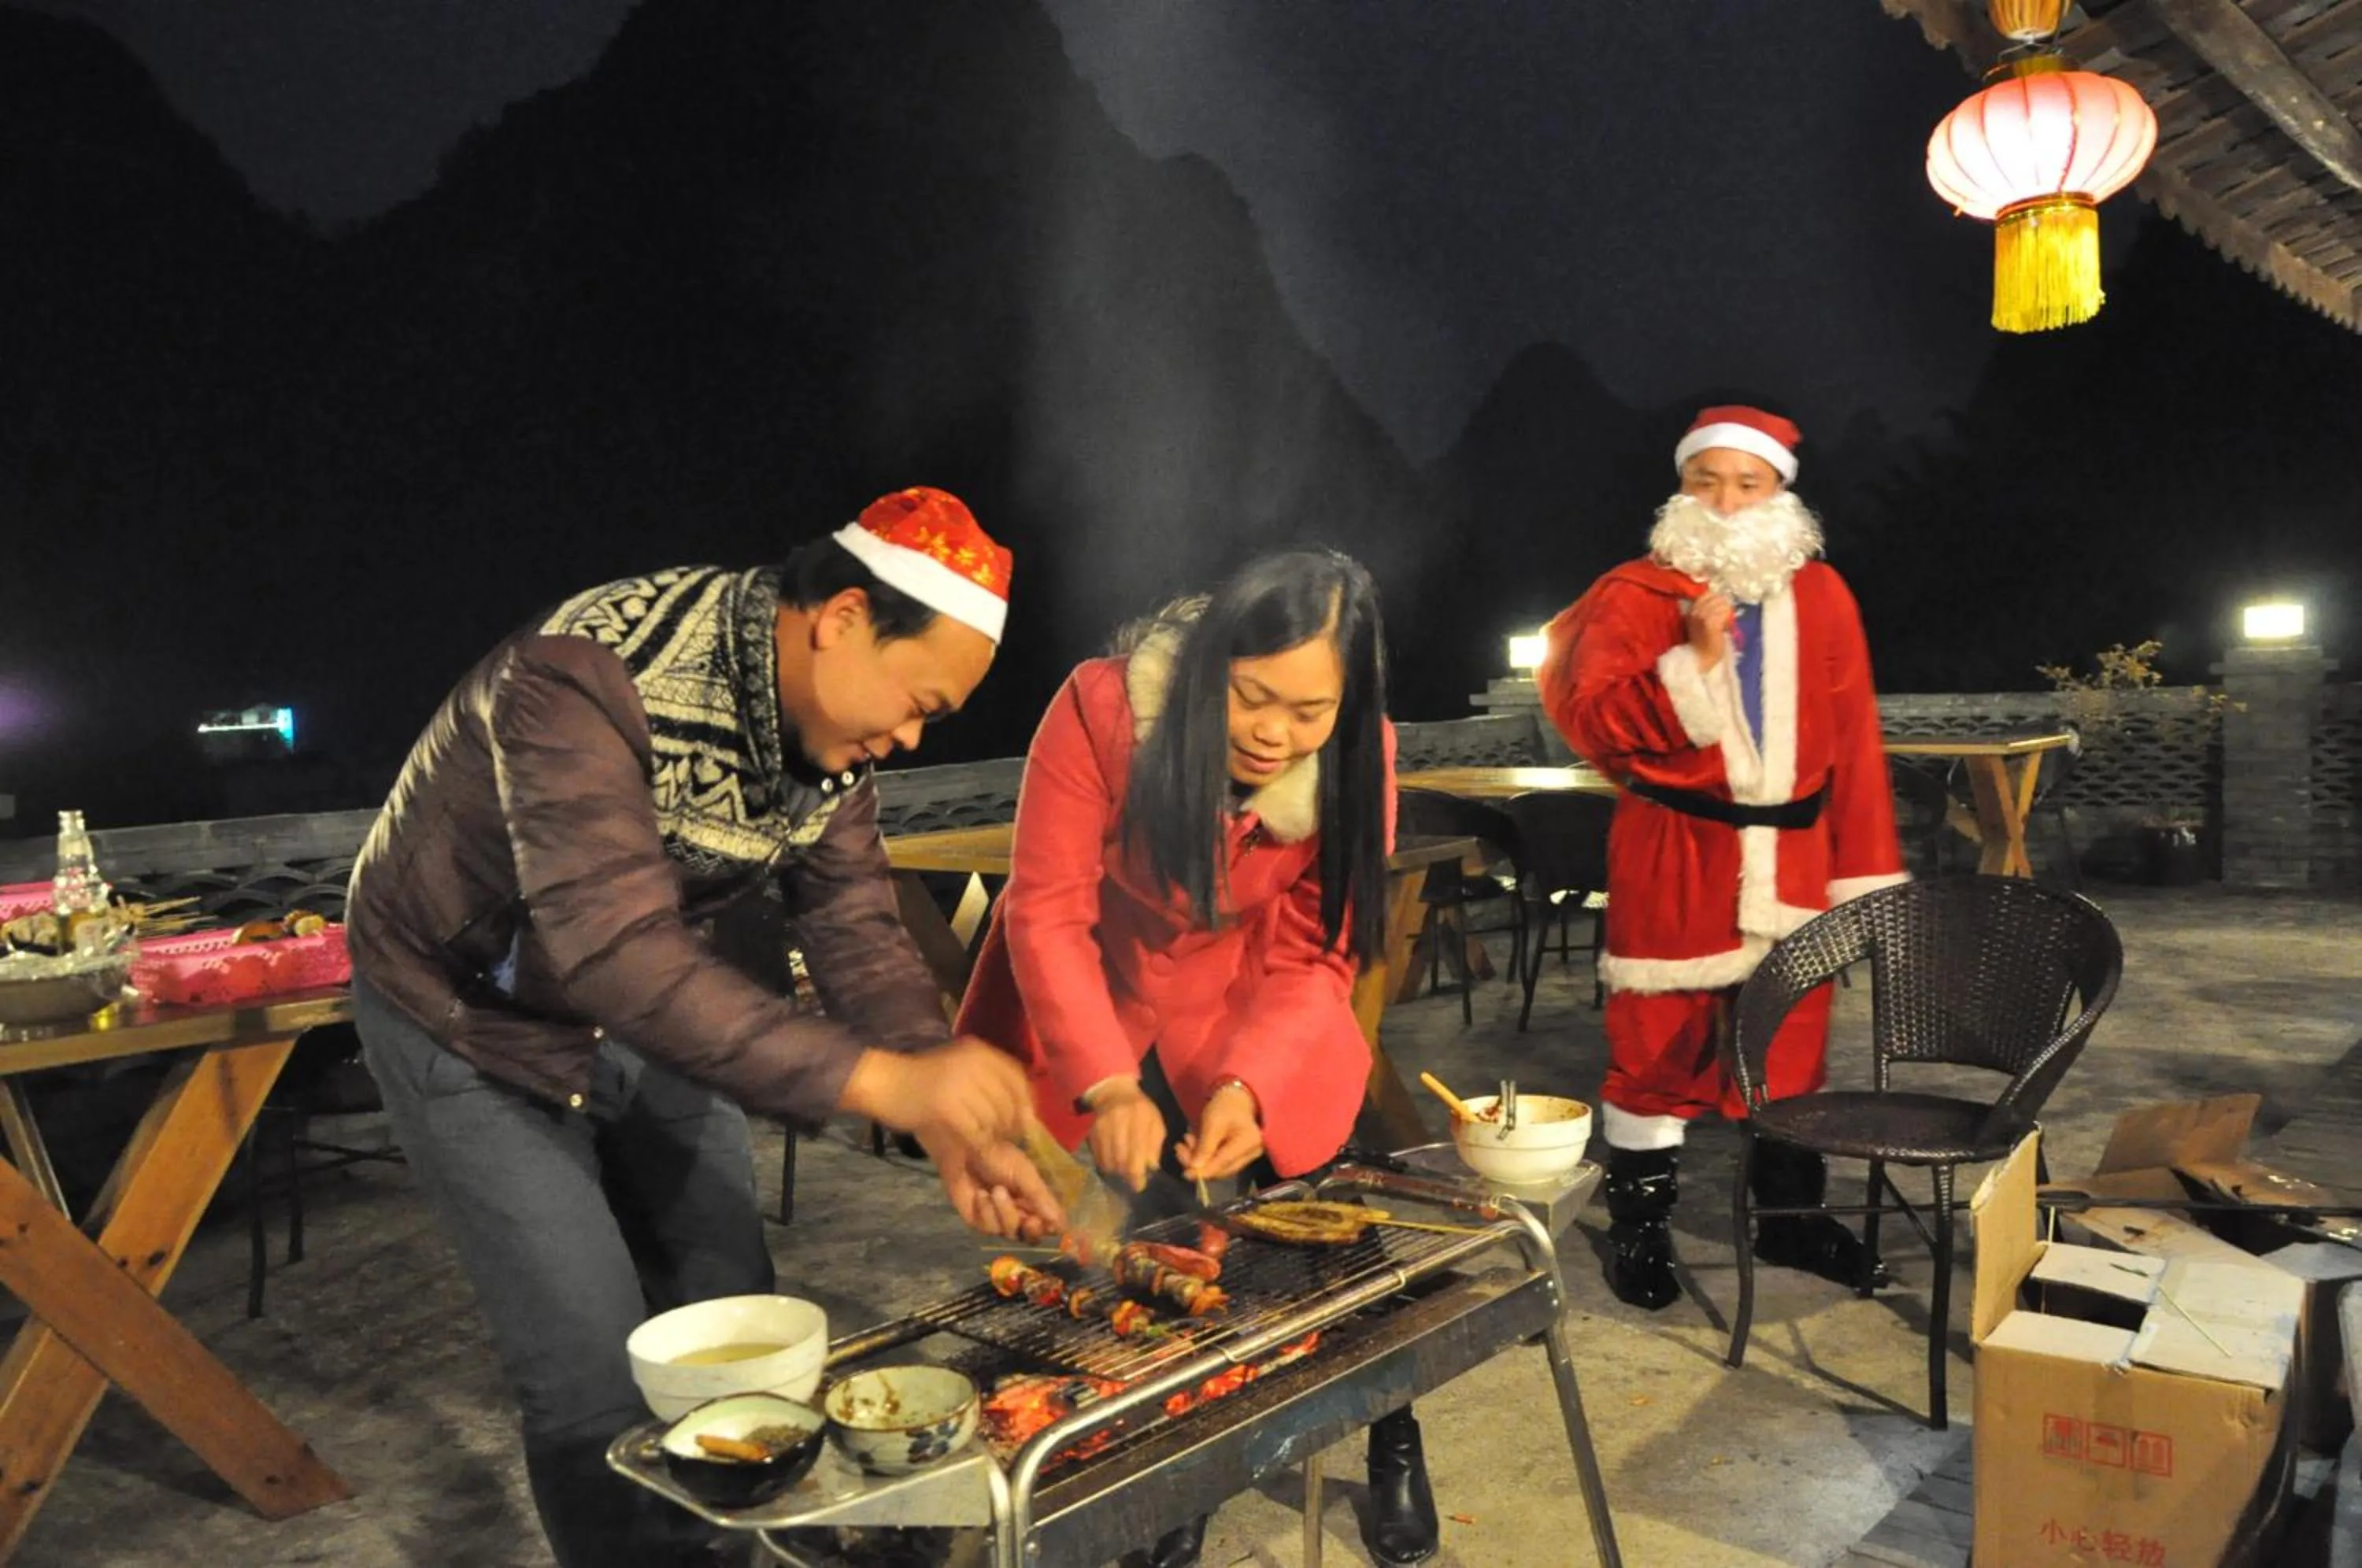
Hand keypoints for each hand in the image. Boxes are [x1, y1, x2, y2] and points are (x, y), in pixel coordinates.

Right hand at [839, 1035, 1031, 1149]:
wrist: (883, 1083)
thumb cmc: (921, 1081)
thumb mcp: (959, 1072)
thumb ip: (989, 1085)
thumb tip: (1027, 1116)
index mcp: (978, 1052)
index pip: (1017, 1078)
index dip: (1026, 1103)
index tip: (1025, 1122)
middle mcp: (973, 1063)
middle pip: (1008, 1102)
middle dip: (1009, 1124)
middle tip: (1001, 1137)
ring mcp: (959, 1084)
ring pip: (993, 1119)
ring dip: (991, 1135)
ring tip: (980, 1139)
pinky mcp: (946, 1106)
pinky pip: (974, 1131)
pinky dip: (976, 1142)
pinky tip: (970, 1145)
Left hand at [920, 1126, 1064, 1239]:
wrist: (965, 1152)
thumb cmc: (999, 1157)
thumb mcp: (1025, 1174)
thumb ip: (1041, 1198)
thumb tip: (1063, 1225)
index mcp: (1035, 1201)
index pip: (1049, 1224)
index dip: (1050, 1228)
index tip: (1049, 1225)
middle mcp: (1020, 1213)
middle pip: (1030, 1236)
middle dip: (1030, 1229)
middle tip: (1030, 1221)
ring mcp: (998, 1220)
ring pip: (1009, 1232)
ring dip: (1004, 1212)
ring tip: (996, 1190)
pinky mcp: (978, 1222)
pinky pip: (988, 1227)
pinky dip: (985, 1210)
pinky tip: (980, 1194)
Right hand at [1084, 1081, 1167, 1193]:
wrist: (1115, 1093)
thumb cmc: (1141, 1110)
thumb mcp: (1156, 1123)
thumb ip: (1155, 1145)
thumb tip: (1151, 1167)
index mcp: (1139, 1117)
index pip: (1137, 1150)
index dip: (1137, 1173)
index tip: (1140, 1186)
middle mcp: (1118, 1121)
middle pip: (1120, 1159)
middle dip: (1127, 1176)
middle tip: (1132, 1183)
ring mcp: (1102, 1127)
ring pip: (1108, 1161)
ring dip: (1116, 1172)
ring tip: (1124, 1173)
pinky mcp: (1092, 1132)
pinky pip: (1098, 1157)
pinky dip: (1106, 1165)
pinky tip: (1113, 1164)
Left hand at [1177, 1081, 1263, 1181]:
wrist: (1236, 1098)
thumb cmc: (1224, 1106)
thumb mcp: (1212, 1123)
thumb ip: (1204, 1147)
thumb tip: (1194, 1169)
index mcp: (1248, 1142)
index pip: (1224, 1163)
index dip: (1204, 1171)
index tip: (1185, 1173)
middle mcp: (1252, 1152)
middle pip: (1222, 1168)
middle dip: (1199, 1164)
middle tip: (1179, 1152)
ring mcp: (1247, 1155)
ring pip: (1219, 1167)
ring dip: (1199, 1159)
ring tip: (1183, 1145)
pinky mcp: (1239, 1155)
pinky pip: (1220, 1162)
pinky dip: (1205, 1156)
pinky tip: (1192, 1145)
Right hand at [1685, 591, 1734, 670]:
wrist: (1700, 658)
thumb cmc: (1702, 642)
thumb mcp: (1698, 623)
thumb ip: (1706, 611)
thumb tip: (1721, 601)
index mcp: (1691, 610)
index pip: (1706, 594)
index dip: (1716, 599)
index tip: (1721, 607)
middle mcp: (1695, 611)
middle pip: (1715, 597)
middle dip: (1723, 604)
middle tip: (1725, 614)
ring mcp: (1703, 617)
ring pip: (1722, 604)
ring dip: (1727, 611)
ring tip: (1725, 620)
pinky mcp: (1711, 623)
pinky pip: (1724, 613)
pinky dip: (1727, 618)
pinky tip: (1725, 626)